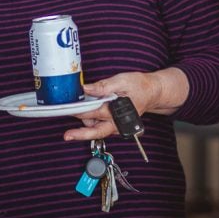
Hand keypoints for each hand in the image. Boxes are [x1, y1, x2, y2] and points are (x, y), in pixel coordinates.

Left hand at [62, 69, 187, 141]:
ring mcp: (115, 127)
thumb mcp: (121, 81)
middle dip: (79, 134)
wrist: (151, 92)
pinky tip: (88, 113)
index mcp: (117, 112)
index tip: (67, 111)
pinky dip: (91, 121)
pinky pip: (99, 127)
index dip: (79, 111)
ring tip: (79, 110)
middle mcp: (116, 124)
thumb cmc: (139, 86)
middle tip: (67, 135)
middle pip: (94, 131)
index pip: (93, 113)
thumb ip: (103, 86)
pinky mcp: (114, 126)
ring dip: (85, 123)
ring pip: (96, 129)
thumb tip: (86, 88)